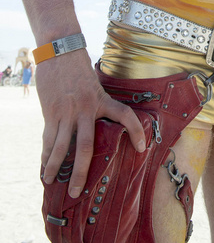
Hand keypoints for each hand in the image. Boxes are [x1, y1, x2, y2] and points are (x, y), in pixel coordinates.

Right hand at [37, 50, 145, 197]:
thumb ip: (95, 105)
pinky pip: (48, 138)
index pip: (125, 115)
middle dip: (81, 172)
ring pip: (62, 147)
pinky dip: (45, 154)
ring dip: (56, 167)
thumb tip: (93, 125)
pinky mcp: (51, 112)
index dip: (136, 130)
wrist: (60, 50)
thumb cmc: (78, 67)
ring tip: (51, 182)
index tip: (141, 147)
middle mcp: (86, 109)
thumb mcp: (93, 84)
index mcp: (101, 99)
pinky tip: (43, 166)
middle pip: (87, 147)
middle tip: (77, 192)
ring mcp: (67, 112)